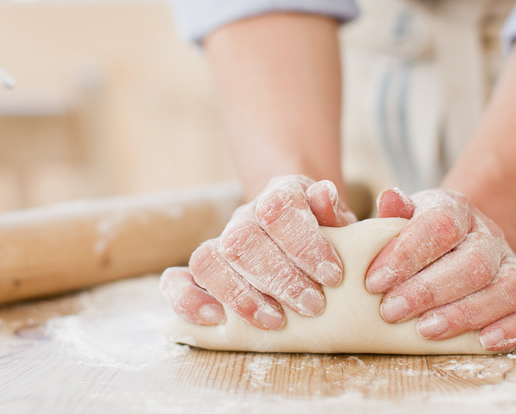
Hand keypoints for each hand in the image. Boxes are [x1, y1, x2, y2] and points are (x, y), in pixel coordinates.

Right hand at [161, 176, 355, 328]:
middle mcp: (245, 216)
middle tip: (313, 306)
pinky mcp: (203, 273)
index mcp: (280, 195)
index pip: (278, 208)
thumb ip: (335, 212)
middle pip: (242, 239)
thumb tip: (323, 196)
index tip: (332, 276)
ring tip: (276, 322)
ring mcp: (220, 243)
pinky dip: (187, 301)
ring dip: (241, 295)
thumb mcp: (341, 221)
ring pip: (208, 260)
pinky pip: (174, 281)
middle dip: (280, 278)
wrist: (304, 233)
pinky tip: (216, 320)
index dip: (304, 243)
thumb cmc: (328, 235)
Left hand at [367, 188, 515, 350]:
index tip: (374, 281)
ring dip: (465, 314)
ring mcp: (511, 264)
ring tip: (425, 331)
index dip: (408, 255)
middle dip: (429, 291)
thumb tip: (388, 198)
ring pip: (506, 289)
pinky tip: (482, 342)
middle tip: (391, 311)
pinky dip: (511, 329)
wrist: (458, 240)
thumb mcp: (403, 218)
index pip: (441, 226)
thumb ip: (394, 213)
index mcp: (456, 209)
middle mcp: (489, 235)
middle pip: (474, 263)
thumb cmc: (419, 235)